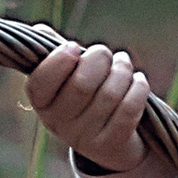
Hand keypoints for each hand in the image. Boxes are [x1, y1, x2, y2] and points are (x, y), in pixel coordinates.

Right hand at [24, 40, 153, 173]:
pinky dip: (138, 88)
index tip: (74, 46)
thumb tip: (39, 31)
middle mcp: (58, 124)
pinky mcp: (110, 146)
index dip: (58, 61)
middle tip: (104, 53)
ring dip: (122, 70)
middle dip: (99, 59)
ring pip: (110, 94)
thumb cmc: (85, 95)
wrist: (110, 140)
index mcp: (42, 103)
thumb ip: (52, 51)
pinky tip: (138, 80)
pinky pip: (129, 110)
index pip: (39, 83)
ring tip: (124, 63)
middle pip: (81, 85)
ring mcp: (84, 138)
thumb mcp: (65, 75)